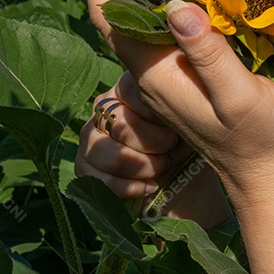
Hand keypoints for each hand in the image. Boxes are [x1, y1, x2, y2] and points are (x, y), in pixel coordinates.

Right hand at [74, 70, 232, 226]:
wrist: (185, 178)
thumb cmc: (189, 137)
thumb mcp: (189, 114)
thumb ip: (179, 97)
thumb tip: (175, 89)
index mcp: (128, 85)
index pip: (135, 91)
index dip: (160, 115)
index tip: (178, 125)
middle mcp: (103, 106)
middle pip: (122, 125)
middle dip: (157, 144)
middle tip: (172, 149)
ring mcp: (90, 137)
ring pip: (111, 153)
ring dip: (145, 166)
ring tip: (162, 167)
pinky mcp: (84, 168)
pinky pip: (103, 180)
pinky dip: (132, 187)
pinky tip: (150, 185)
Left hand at [83, 0, 273, 202]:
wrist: (267, 172)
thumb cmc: (258, 135)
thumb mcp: (237, 95)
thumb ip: (208, 54)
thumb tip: (177, 6)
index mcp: (157, 73)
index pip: (111, 20)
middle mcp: (155, 69)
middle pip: (123, 12)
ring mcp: (170, 71)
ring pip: (143, 18)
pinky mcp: (189, 71)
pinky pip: (166, 27)